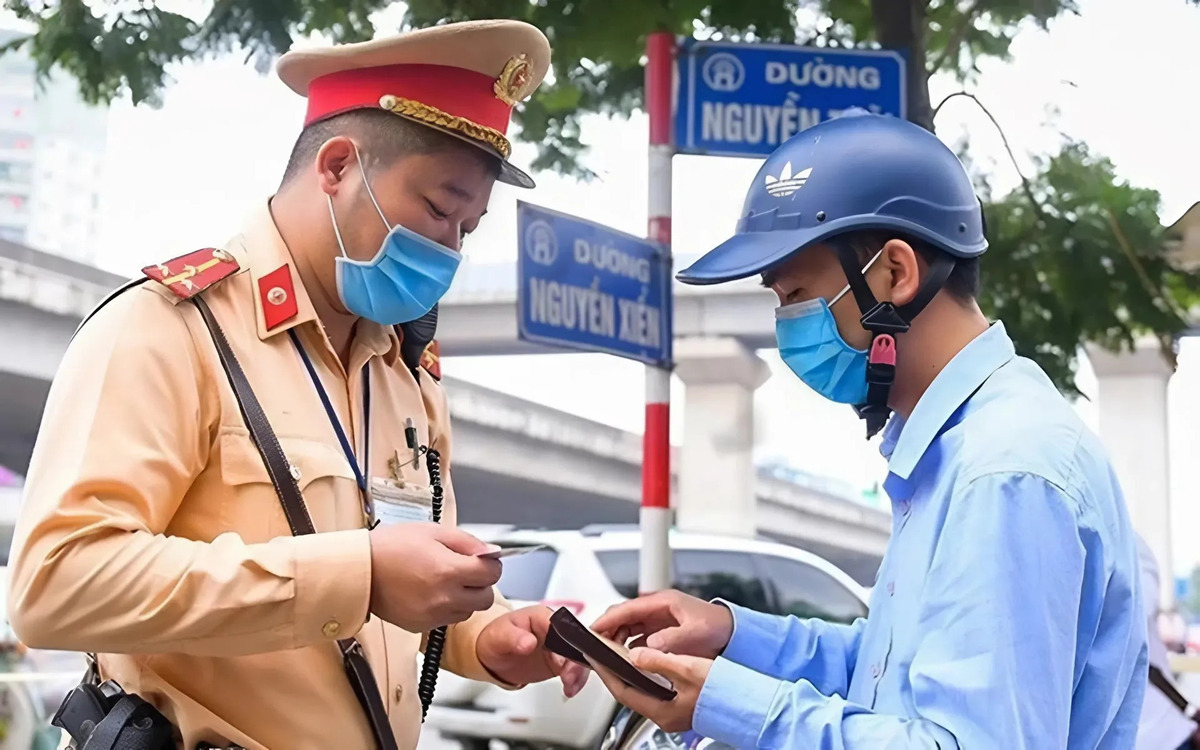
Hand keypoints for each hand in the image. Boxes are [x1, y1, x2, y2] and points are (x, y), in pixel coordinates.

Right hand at [368, 523, 500, 632]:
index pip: (492, 574)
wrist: (360, 570)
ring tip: (444, 581)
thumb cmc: (391, 547)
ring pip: (468, 611)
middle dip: (481, 583)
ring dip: (465, 597)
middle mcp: (444, 597)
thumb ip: (468, 542)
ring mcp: (433, 615)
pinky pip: (447, 619)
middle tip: (465, 571)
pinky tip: (430, 592)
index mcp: (448, 570)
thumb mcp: (433, 531)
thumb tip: (492, 553)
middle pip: (485, 598)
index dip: (490, 564)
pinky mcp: (421, 626)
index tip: (482, 560)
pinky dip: (446, 608)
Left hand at [476, 606, 583, 691]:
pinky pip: (575, 669)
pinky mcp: (561, 662)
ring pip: (580, 656)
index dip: (565, 641)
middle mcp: (556, 630)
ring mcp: (560, 646)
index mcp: (542, 616)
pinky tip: (570, 689)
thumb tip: (529, 642)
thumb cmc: (496, 638)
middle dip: (576, 659)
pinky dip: (576, 680)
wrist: (493, 656)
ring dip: (578, 671)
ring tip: (569, 685)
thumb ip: (513, 638)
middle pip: (576, 641)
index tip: (560, 659)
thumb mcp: (499, 636)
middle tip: (569, 676)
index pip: (562, 625)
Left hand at [591, 648, 711, 733]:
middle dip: (614, 671)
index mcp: (662, 711)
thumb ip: (659, 661)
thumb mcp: (689, 669)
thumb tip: (636, 655)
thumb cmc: (723, 690)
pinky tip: (646, 663)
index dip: (606, 672)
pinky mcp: (680, 705)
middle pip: (628, 691)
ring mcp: (672, 712)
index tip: (595, 656)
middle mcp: (664, 716)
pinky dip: (645, 675)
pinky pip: (654, 690)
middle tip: (603, 652)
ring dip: (629, 672)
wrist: (748, 702)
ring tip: (619, 653)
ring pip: (641, 690)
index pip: (622, 691)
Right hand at [592, 590, 734, 657]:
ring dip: (616, 638)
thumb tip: (651, 645)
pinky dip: (627, 644)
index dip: (607, 619)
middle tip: (594, 646)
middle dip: (606, 630)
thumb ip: (673, 638)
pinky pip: (637, 635)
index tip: (593, 630)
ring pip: (627, 626)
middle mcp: (657, 608)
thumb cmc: (718, 626)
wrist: (733, 633)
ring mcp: (658, 619)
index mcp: (663, 602)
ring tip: (607, 654)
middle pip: (623, 616)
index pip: (626, 608)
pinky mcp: (661, 630)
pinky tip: (625, 657)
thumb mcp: (696, 633)